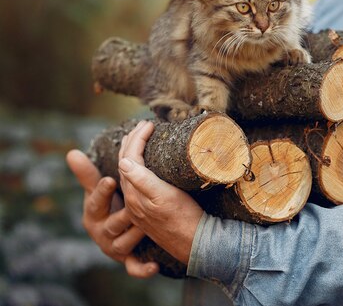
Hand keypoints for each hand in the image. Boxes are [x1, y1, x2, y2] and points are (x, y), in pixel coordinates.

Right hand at [66, 149, 158, 277]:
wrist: (115, 234)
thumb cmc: (106, 207)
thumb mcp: (96, 191)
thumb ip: (87, 174)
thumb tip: (71, 153)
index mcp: (93, 214)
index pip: (95, 202)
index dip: (101, 193)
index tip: (110, 180)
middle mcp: (101, 233)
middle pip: (112, 224)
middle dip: (123, 215)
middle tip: (133, 206)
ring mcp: (114, 247)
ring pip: (124, 243)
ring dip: (135, 236)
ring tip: (146, 227)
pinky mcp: (127, 260)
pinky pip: (134, 267)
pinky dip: (143, 269)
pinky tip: (155, 266)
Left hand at [118, 120, 203, 264]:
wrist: (195, 243)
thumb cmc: (184, 219)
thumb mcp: (165, 197)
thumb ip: (143, 181)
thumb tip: (124, 161)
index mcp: (135, 194)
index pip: (129, 158)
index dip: (137, 139)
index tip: (148, 124)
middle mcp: (134, 200)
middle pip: (126, 164)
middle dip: (131, 142)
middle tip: (142, 125)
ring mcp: (140, 206)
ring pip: (130, 173)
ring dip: (133, 152)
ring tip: (140, 139)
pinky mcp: (149, 210)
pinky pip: (137, 182)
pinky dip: (138, 166)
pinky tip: (145, 165)